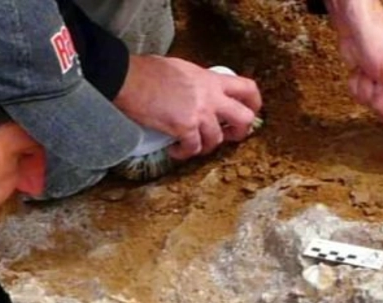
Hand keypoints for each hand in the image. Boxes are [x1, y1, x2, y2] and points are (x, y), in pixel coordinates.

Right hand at [114, 55, 262, 159]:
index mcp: (211, 79)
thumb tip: (197, 93)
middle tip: (228, 137)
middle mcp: (211, 97)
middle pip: (244, 118)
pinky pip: (193, 148)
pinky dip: (183, 153)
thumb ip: (197, 82)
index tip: (249, 112)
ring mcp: (199, 113)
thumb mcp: (182, 69)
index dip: (254, 104)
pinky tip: (174, 150)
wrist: (129, 79)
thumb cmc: (148, 71)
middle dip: (240, 133)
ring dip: (204, 147)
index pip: (248, 89)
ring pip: (216, 140)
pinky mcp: (184, 128)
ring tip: (190, 145)